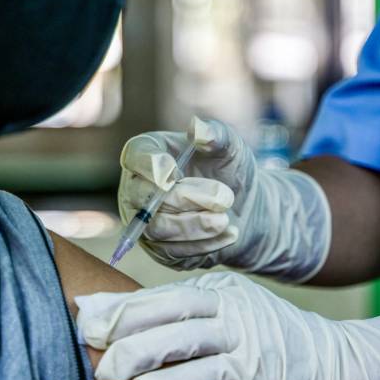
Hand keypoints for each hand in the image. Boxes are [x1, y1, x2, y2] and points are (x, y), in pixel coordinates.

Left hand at [76, 272, 379, 379]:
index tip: (79, 318)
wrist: (334, 360)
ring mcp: (240, 332)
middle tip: (82, 340)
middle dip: (117, 325)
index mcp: (212, 288)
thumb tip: (123, 327)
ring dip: (137, 355)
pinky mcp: (252, 366)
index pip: (155, 294)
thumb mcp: (226, 320)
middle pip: (160, 309)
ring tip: (105, 374)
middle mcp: (224, 303)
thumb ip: (181, 320)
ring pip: (178, 338)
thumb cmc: (267, 343)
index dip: (115, 306)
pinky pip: (204, 373)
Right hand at [117, 117, 330, 280]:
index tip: (173, 172)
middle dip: (185, 198)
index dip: (149, 165)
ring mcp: (145, 223)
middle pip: (145, 198)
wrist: (245, 208)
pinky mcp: (160, 250)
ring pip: (158, 229)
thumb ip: (215, 134)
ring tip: (226, 219)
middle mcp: (137, 189)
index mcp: (148, 154)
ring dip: (195, 225)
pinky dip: (203, 244)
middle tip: (224, 197)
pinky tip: (229, 233)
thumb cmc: (229, 170)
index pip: (135, 156)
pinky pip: (173, 252)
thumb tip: (197, 127)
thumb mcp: (230, 147)